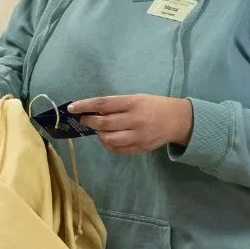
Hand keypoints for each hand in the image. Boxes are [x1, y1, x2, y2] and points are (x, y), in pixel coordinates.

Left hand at [69, 95, 193, 155]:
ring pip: (109, 139)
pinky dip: (108, 145)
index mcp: (133, 103)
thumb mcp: (136, 98)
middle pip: (104, 123)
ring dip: (99, 134)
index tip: (72, 108)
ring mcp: (138, 136)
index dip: (85, 106)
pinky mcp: (140, 148)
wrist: (177, 120)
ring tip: (99, 129)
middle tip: (84, 119)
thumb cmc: (153, 106)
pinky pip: (117, 150)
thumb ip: (116, 105)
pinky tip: (108, 138)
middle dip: (89, 121)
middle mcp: (135, 120)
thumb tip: (92, 111)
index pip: (103, 104)